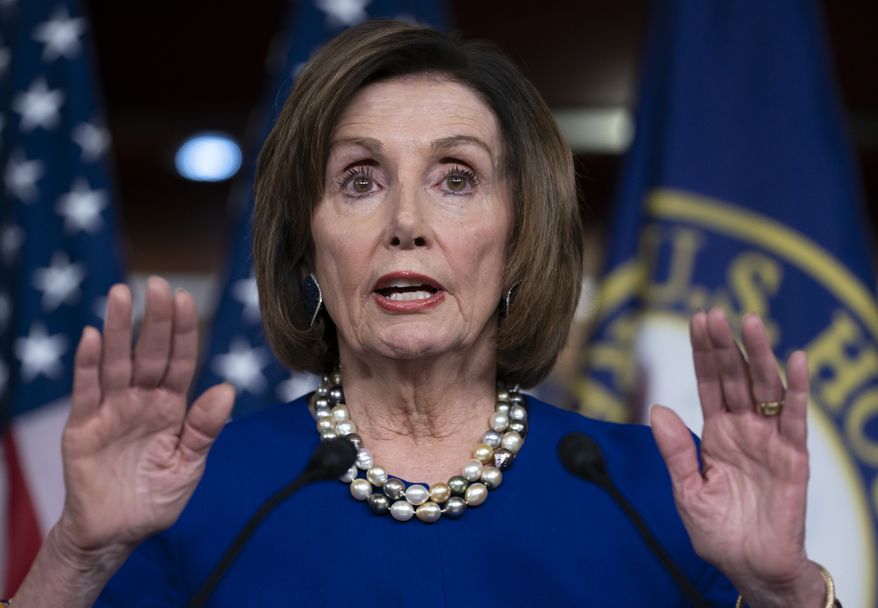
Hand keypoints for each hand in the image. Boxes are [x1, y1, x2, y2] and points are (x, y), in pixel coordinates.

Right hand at [56, 277, 234, 555]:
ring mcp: (111, 410)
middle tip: (158, 284)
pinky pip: (86, 391)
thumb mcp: (188, 465)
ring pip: (116, 363)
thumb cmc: (155, 496)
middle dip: (155, 320)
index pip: (180, 361)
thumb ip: (205, 429)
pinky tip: (93, 337)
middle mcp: (141, 401)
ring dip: (119, 330)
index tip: (186, 299)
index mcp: (171, 407)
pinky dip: (88, 365)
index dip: (183, 331)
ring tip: (121, 295)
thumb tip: (226, 389)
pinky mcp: (83, 427)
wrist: (117, 532)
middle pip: (149, 353)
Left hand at [650, 309, 824, 605]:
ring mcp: (769, 440)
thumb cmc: (720, 532)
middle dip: (724, 345)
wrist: (752, 567)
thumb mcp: (688, 491)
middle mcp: (743, 430)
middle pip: (734, 378)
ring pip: (764, 388)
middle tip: (715, 312)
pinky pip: (795, 418)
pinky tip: (795, 359)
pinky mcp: (793, 457)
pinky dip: (797, 389)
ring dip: (758, 355)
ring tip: (751, 322)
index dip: (704, 353)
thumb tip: (657, 408)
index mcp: (716, 434)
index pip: (708, 384)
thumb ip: (675, 451)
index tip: (698, 320)